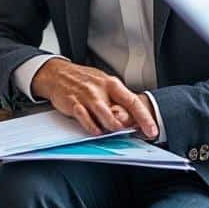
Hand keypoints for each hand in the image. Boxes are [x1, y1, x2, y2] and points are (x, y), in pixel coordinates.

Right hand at [30, 59, 158, 138]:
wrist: (57, 73)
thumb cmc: (82, 80)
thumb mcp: (103, 84)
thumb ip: (116, 100)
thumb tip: (133, 118)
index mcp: (111, 84)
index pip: (133, 101)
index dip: (144, 117)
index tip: (152, 129)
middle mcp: (100, 89)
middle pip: (120, 110)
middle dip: (129, 125)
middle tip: (134, 134)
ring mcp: (87, 96)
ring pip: (104, 113)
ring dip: (112, 126)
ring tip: (116, 133)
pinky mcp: (73, 102)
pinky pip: (84, 117)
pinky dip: (91, 126)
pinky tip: (96, 132)